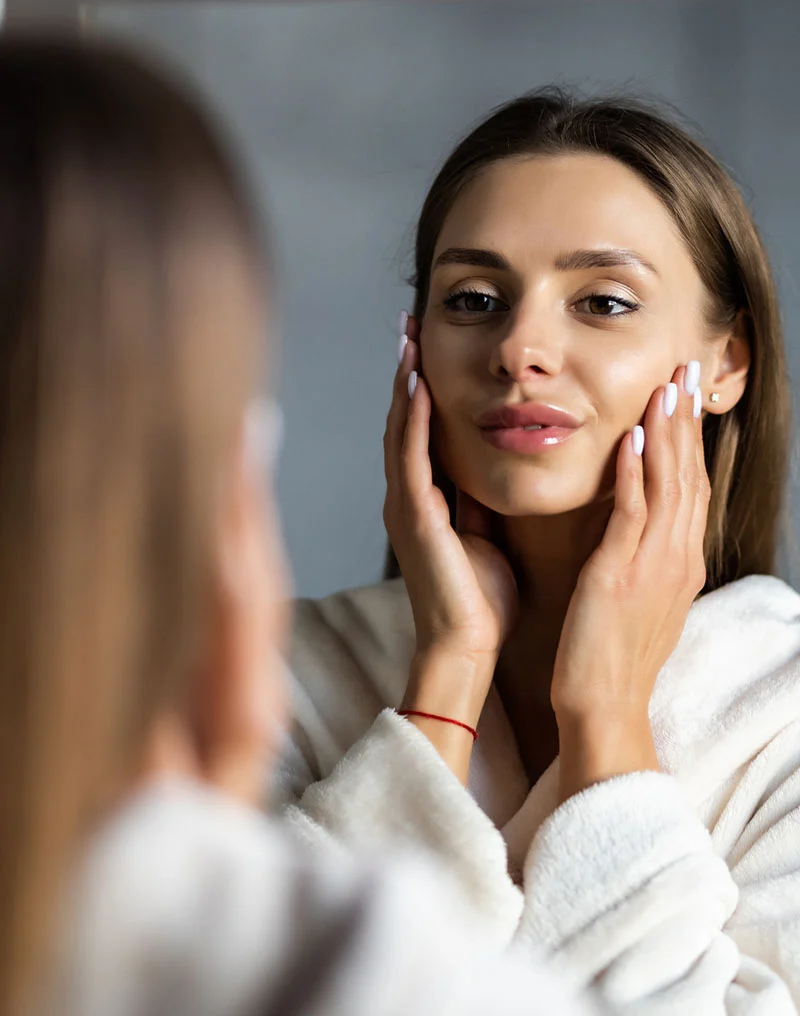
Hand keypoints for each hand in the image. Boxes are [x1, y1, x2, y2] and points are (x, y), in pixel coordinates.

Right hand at [383, 317, 517, 776]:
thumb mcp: (487, 537)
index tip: (430, 349)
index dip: (424, 390)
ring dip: (406, 383)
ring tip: (409, 338)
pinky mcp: (413, 517)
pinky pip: (411, 457)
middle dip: (407, 373)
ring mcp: (405, 506)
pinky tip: (418, 383)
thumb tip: (498, 468)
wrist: (467, 649)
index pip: (423, 433)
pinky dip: (413, 418)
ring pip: (401, 431)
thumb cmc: (482, 601)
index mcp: (427, 503)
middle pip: (405, 422)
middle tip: (411, 326)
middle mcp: (408, 498)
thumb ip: (482, 501)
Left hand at [552, 364, 709, 800]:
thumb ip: (645, 557)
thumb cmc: (613, 656)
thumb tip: (641, 526)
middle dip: (688, 419)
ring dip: (668, 432)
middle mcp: (676, 557)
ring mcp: (653, 565)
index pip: (689, 485)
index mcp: (679, 560)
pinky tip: (633, 437)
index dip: (689, 437)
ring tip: (668, 385)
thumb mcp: (640, 599)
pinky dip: (636, 473)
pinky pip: (632, 514)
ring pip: (668, 485)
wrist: (604, 706)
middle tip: (689, 367)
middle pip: (688, 474)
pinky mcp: (621, 575)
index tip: (686, 394)